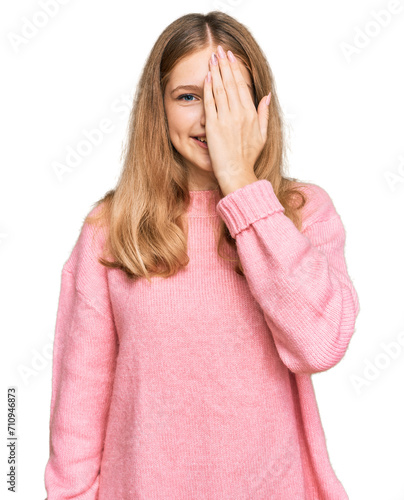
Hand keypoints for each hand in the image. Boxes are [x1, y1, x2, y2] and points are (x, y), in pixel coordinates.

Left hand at [203, 45, 270, 195]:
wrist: (236, 173)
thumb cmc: (248, 158)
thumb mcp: (262, 136)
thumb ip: (264, 114)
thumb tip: (266, 97)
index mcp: (251, 114)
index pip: (242, 86)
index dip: (236, 70)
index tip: (231, 58)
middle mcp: (239, 114)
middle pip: (231, 83)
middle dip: (225, 64)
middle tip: (220, 50)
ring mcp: (226, 119)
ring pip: (220, 89)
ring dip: (216, 71)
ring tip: (212, 58)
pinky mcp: (213, 126)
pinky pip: (210, 103)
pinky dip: (208, 89)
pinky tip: (207, 77)